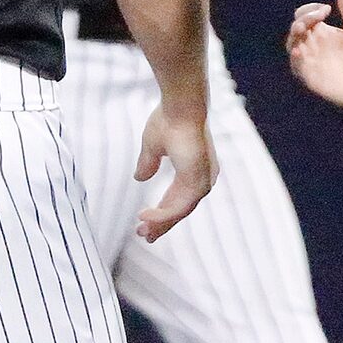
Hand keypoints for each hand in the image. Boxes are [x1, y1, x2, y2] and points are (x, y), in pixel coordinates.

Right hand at [134, 100, 215, 239]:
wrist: (180, 106)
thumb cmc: (169, 120)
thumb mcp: (153, 146)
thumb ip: (148, 163)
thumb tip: (139, 178)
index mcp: (194, 171)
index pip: (179, 199)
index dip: (162, 212)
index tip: (145, 222)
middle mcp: (202, 178)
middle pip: (180, 210)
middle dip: (161, 224)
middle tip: (144, 236)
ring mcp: (202, 181)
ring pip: (179, 212)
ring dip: (160, 223)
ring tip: (142, 230)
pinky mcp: (197, 181)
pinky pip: (179, 207)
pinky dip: (162, 215)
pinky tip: (146, 217)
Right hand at [285, 0, 342, 112]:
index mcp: (320, 32)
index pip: (304, 16)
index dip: (310, 10)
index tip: (327, 10)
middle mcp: (311, 44)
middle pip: (296, 28)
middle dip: (302, 20)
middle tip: (316, 18)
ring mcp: (309, 60)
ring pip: (292, 45)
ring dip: (295, 36)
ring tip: (302, 28)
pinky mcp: (309, 76)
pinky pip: (296, 67)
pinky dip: (295, 59)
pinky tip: (299, 52)